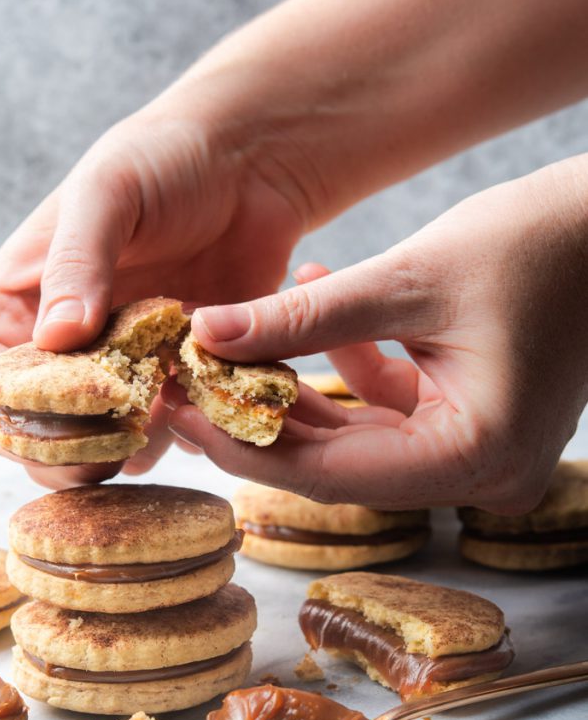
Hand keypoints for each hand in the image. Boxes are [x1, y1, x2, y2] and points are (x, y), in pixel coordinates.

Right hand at [0, 97, 306, 486]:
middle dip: (71, 450)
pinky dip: (179, 435)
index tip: (61, 432)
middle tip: (111, 456)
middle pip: (46, 425)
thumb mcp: (108, 192)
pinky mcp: (176, 371)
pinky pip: (169, 423)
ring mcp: (123, 361)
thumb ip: (76, 263)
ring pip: (107, 435)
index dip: (16, 421)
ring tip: (152, 443)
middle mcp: (65, 340)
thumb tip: (55, 339)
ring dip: (125, 451)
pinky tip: (196, 425)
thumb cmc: (164, 160)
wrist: (248, 161)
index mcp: (21, 300)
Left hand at [165, 157, 587, 510]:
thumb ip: (304, 317)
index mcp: (473, 457)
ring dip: (296, 389)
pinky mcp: (470, 424)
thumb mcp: (409, 279)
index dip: (244, 445)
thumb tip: (209, 333)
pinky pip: (387, 410)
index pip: (327, 473)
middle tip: (189, 382)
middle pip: (337, 463)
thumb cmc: (539, 244)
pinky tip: (313, 304)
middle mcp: (478, 476)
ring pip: (356, 437)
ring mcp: (476, 455)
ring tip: (234, 341)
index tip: (180, 411)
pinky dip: (346, 366)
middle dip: (259, 418)